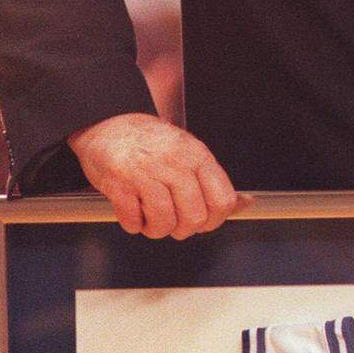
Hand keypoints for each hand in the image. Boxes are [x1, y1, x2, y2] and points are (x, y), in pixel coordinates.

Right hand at [68, 113, 242, 238]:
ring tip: (149, 218)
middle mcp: (175, 164)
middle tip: (171, 221)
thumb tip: (246, 203)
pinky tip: (132, 210)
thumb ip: (213, 180)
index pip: (223, 201)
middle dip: (183, 229)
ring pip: (165, 224)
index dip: (214, 220)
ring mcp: (146, 173)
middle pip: (195, 218)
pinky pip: (133, 222)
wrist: (107, 123)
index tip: (202, 221)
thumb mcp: (189, 153)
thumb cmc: (150, 143)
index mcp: (197, 156)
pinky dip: (133, 224)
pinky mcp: (120, 183)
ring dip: (156, 229)